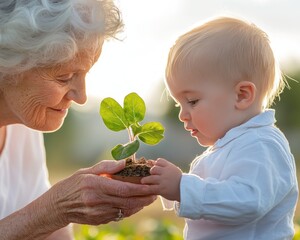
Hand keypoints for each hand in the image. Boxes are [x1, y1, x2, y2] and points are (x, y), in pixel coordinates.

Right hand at [41, 160, 156, 227]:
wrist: (57, 206)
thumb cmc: (73, 185)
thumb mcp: (86, 171)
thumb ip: (106, 167)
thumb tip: (124, 163)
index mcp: (95, 186)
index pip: (123, 189)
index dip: (139, 189)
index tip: (150, 186)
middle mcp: (98, 202)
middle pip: (128, 202)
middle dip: (144, 199)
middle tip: (155, 193)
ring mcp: (98, 214)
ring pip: (125, 211)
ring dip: (139, 205)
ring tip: (148, 198)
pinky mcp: (99, 220)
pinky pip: (118, 216)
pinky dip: (129, 210)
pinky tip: (134, 204)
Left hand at [141, 158, 181, 201]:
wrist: (185, 190)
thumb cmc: (178, 180)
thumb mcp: (173, 170)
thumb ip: (163, 166)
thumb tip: (150, 161)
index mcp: (169, 167)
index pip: (159, 161)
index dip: (156, 164)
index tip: (155, 168)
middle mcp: (166, 172)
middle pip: (154, 169)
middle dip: (151, 172)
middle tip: (151, 176)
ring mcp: (163, 181)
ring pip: (151, 178)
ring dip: (146, 180)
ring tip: (143, 181)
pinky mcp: (161, 189)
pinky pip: (151, 188)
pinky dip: (146, 188)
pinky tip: (143, 188)